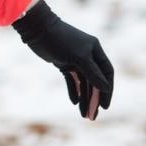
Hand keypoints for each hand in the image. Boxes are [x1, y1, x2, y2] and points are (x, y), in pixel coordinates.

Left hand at [11, 0, 113, 119]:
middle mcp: (88, 55)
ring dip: (85, 98)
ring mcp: (75, 60)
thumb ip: (93, 73)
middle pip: (95, 80)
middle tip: (93, 116)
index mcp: (95, 50)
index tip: (105, 106)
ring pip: (83, 82)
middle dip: (95, 98)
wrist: (38, 29)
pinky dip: (74, 90)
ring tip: (84, 114)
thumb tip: (106, 88)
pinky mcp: (64, 63)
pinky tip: (75, 102)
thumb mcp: (79, 57)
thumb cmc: (61, 40)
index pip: (107, 73)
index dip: (107, 90)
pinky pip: (72, 80)